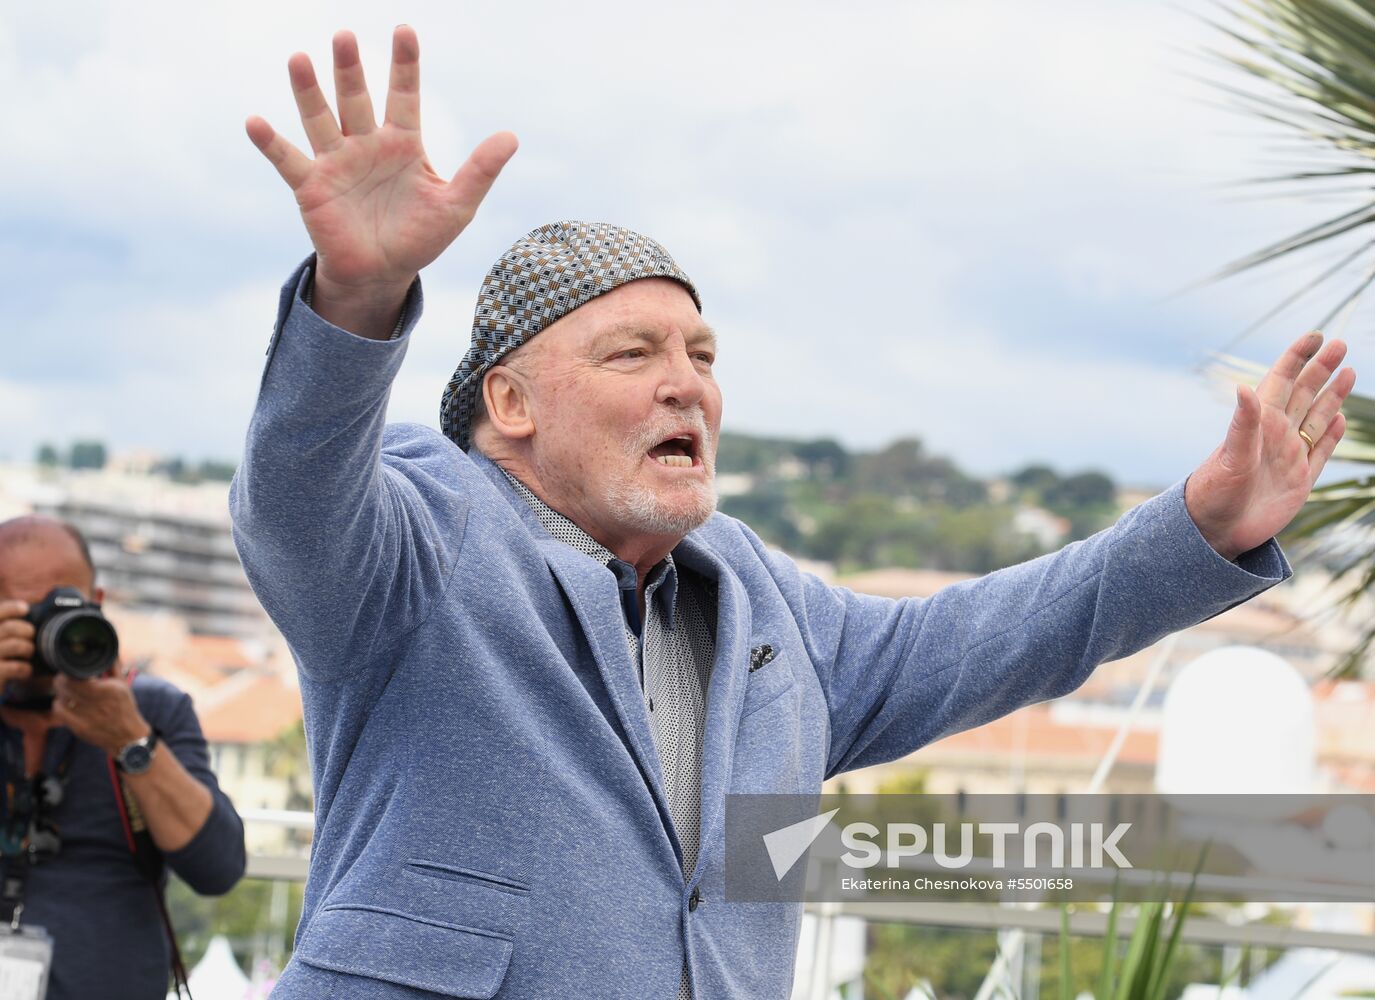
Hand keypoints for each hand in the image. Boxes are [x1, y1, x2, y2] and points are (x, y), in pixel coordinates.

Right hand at [0, 600, 34, 683]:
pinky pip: (16, 667)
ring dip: (28, 649)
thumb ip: (11, 629)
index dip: (11, 609)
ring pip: (16, 646)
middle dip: (27, 631)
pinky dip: (26, 668)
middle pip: (10, 628)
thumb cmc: (1, 657)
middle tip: (31, 636)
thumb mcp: (2, 639)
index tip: (25, 608)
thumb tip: (36, 612)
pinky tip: (26, 670)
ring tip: (28, 652)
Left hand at [51, 674, 150, 755]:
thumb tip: (109, 650)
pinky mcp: (79, 728)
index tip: (70, 670)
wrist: (128, 738)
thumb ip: (114, 667)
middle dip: (61, 680)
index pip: (78, 678)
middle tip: (63, 678)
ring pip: (61, 698)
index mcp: (109, 690)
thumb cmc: (125, 708)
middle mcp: (98, 704)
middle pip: (66, 686)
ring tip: (65, 691)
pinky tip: (64, 703)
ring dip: (60, 692)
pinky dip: (58, 705)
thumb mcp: (124, 685)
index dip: (69, 672)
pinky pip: (59, 712)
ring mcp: (87, 717)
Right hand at [246, 26, 517, 337]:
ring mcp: (336, 162)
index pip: (404, 95)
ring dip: (308, 91)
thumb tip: (511, 136)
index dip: (405, 64)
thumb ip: (480, 171)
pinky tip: (255, 121)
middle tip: (344, 37)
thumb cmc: (420, 237)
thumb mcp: (456, 206)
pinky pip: (288, 160)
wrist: (383, 273)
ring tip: (299, 59)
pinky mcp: (312, 187)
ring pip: (320, 118)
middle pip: (356, 98)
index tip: (405, 30)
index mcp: (403, 143)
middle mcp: (366, 144)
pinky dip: (271, 142)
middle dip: (350, 70)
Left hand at [1185, 331, 1355, 560]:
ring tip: (1348, 371)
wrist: (1216, 531)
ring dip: (1332, 395)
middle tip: (1341, 344)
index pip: (1281, 381)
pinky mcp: (1300, 480)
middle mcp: (1276, 435)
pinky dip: (1332, 434)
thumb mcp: (1230, 455)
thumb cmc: (1215, 493)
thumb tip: (1244, 386)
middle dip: (1321, 368)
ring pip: (1317, 418)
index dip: (1297, 357)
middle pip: (1304, 394)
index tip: (1315, 335)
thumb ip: (1243, 423)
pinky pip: (1320, 450)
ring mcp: (1289, 456)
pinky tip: (1340, 419)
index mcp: (1260, 424)